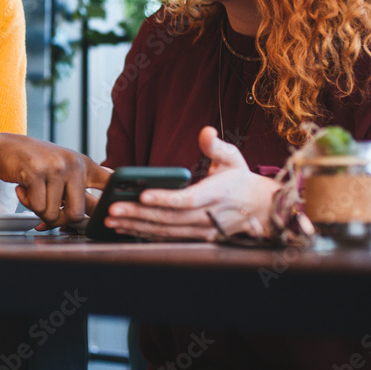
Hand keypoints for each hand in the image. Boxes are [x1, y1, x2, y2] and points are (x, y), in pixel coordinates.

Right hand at [0, 132, 110, 229]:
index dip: (118, 199)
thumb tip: (104, 210)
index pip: (111, 182)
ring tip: (33, 192)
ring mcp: (55, 167)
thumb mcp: (64, 168)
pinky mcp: (36, 171)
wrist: (6, 147)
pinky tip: (23, 188)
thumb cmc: (36, 162)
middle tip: (49, 210)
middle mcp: (73, 164)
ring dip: (38, 210)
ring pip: (52, 213)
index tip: (123, 211)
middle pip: (76, 214)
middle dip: (59, 220)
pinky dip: (26, 203)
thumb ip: (83, 186)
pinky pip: (36, 206)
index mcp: (85, 165)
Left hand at [104, 126, 280, 240]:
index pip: (188, 200)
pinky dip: (143, 234)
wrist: (260, 209)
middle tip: (112, 209)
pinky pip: (166, 238)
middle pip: (169, 218)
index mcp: (217, 194)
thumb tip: (206, 131)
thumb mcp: (233, 159)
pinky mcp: (194, 237)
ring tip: (110, 220)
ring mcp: (201, 231)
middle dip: (138, 214)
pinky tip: (123, 229)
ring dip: (136, 226)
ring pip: (164, 231)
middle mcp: (208, 217)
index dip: (165, 199)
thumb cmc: (239, 180)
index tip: (143, 194)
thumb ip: (216, 146)